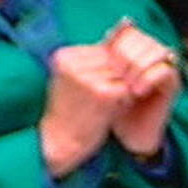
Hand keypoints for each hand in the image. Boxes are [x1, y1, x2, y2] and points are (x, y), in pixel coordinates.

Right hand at [38, 44, 130, 178]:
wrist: (60, 141)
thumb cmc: (71, 111)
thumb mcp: (74, 80)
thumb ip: (92, 63)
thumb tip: (122, 46)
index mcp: (64, 56)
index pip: (105, 50)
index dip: (113, 69)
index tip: (104, 88)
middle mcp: (73, 63)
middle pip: (115, 60)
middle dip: (121, 78)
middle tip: (113, 97)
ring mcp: (86, 77)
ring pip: (124, 74)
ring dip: (125, 88)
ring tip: (112, 103)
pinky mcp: (101, 93)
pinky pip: (127, 89)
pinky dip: (126, 100)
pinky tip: (115, 109)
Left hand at [104, 22, 180, 158]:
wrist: (127, 133)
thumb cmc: (113, 105)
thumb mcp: (107, 77)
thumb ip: (109, 53)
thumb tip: (114, 27)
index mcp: (137, 51)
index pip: (131, 32)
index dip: (118, 42)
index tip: (106, 59)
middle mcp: (154, 58)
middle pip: (145, 39)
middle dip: (127, 54)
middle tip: (115, 72)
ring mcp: (166, 70)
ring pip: (157, 51)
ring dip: (138, 65)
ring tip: (125, 83)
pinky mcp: (173, 86)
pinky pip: (165, 71)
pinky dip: (149, 78)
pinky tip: (135, 91)